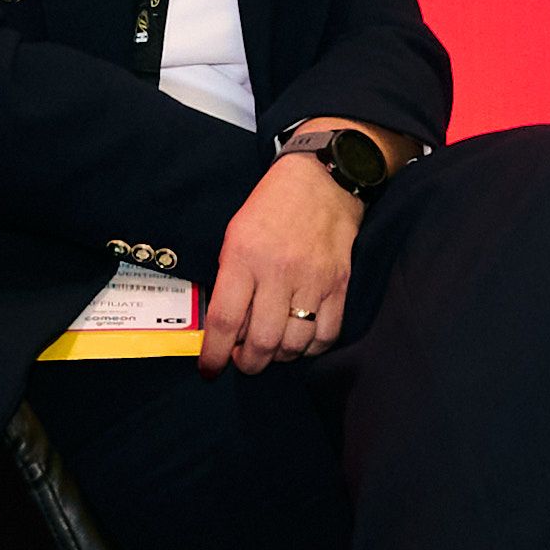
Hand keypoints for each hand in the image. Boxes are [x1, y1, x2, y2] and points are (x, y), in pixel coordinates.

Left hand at [200, 151, 359, 372]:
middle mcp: (278, 271)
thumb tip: (228, 329)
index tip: (209, 370)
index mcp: (244, 256)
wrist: (323, 179)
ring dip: (279, 355)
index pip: (225, 320)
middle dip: (249, 363)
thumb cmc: (272, 206)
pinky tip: (300, 339)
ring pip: (295, 344)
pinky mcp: (339, 284)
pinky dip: (311, 347)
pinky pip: (326, 334)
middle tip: (243, 360)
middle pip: (262, 341)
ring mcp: (313, 279)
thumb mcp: (235, 234)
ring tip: (271, 347)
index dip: (214, 354)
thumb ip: (230, 280)